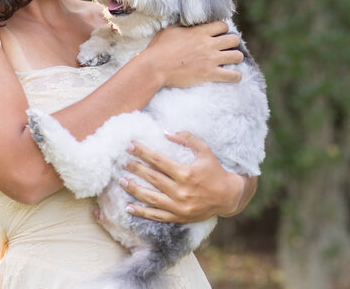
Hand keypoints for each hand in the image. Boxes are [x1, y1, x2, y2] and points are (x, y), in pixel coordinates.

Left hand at [119, 132, 255, 222]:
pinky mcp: (178, 217)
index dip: (143, 153)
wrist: (228, 196)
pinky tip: (128, 207)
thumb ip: (187, 139)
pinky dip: (141, 212)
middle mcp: (181, 191)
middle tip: (122, 162)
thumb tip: (166, 132)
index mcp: (186, 173)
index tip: (130, 146)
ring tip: (122, 182)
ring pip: (151, 197)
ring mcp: (179, 206)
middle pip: (152, 178)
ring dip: (134, 190)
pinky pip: (156, 215)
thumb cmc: (215, 170)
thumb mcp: (205, 151)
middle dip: (135, 168)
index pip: (159, 161)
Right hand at [143, 21, 243, 87]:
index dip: (224, 29)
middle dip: (233, 42)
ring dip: (237, 58)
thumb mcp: (170, 30)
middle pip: (234, 39)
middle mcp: (208, 44)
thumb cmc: (159, 49)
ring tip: (232, 60)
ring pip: (237, 56)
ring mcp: (210, 59)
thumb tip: (187, 22)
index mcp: (200, 32)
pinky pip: (232, 75)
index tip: (220, 34)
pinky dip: (236, 76)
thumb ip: (183, 26)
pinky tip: (235, 76)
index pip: (223, 25)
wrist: (155, 67)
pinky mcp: (209, 74)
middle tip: (227, 47)